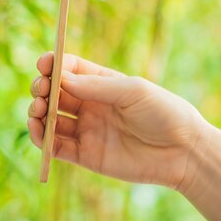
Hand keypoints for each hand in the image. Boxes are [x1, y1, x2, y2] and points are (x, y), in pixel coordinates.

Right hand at [27, 52, 210, 188]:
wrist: (183, 151)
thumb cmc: (164, 112)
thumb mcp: (132, 91)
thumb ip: (96, 87)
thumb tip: (61, 79)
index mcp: (102, 84)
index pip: (69, 70)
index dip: (53, 66)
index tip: (43, 65)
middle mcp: (91, 105)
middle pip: (55, 93)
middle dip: (42, 88)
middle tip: (42, 91)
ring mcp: (87, 130)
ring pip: (50, 120)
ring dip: (37, 113)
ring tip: (37, 110)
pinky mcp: (86, 155)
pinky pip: (56, 147)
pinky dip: (42, 139)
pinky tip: (39, 131)